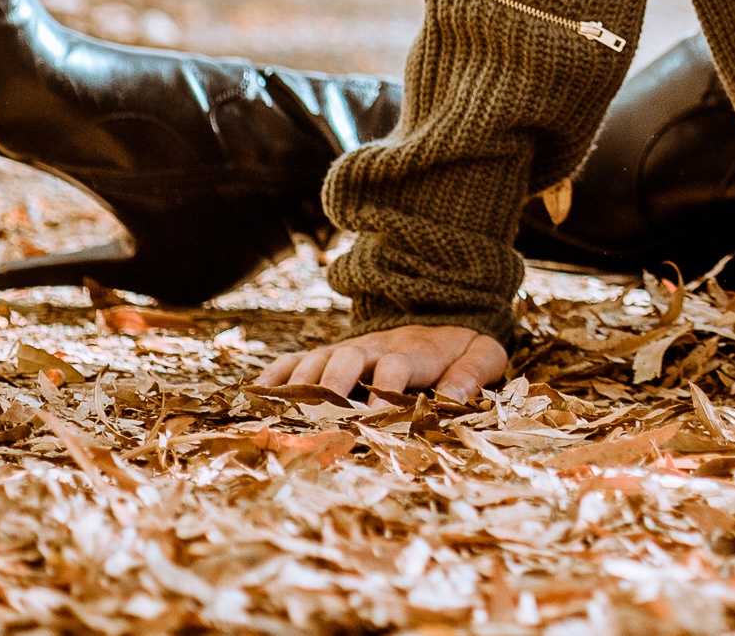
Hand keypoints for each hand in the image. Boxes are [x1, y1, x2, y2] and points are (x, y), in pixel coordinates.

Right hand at [256, 323, 507, 403]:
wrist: (435, 314)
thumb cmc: (457, 349)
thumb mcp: (481, 354)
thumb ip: (472, 374)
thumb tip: (455, 399)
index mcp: (413, 350)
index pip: (397, 364)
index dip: (387, 388)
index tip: (377, 416)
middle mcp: (372, 347)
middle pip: (347, 359)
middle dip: (332, 387)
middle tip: (320, 420)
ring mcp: (344, 350)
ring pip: (314, 361)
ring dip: (298, 387)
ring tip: (280, 418)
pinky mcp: (325, 356)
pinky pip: (292, 362)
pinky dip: (271, 379)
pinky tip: (253, 401)